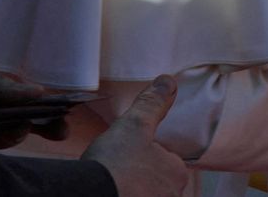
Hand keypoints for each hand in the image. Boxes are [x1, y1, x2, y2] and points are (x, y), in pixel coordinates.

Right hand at [82, 75, 188, 196]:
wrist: (90, 196)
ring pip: (146, 192)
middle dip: (140, 176)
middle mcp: (171, 195)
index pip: (168, 160)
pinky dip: (121, 194)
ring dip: (130, 188)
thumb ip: (152, 104)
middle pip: (157, 181)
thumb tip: (168, 81)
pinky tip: (107, 190)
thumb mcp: (135, 124)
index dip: (147, 155)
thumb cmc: (116, 165)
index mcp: (177, 172)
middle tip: (117, 169)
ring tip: (110, 180)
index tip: (128, 156)